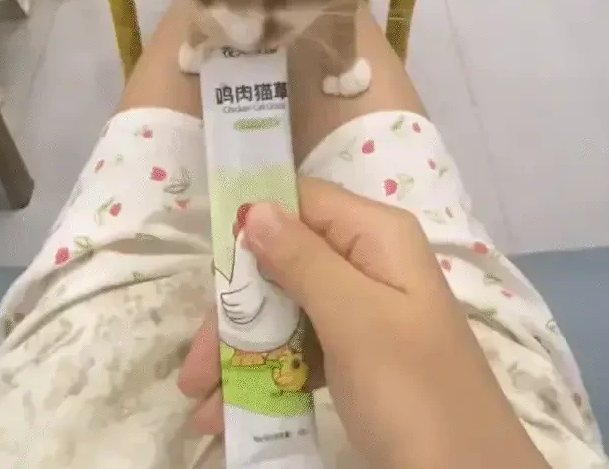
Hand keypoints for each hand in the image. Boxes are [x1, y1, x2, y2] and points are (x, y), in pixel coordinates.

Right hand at [179, 178, 548, 468]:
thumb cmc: (414, 392)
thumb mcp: (356, 321)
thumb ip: (304, 260)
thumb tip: (255, 206)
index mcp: (377, 235)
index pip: (302, 201)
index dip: (253, 223)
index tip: (210, 265)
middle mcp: (368, 260)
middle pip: (284, 260)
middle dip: (236, 312)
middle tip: (194, 367)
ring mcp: (363, 306)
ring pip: (286, 306)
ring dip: (242, 350)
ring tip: (201, 401)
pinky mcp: (358, 348)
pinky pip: (302, 343)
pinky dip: (269, 371)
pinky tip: (232, 407)